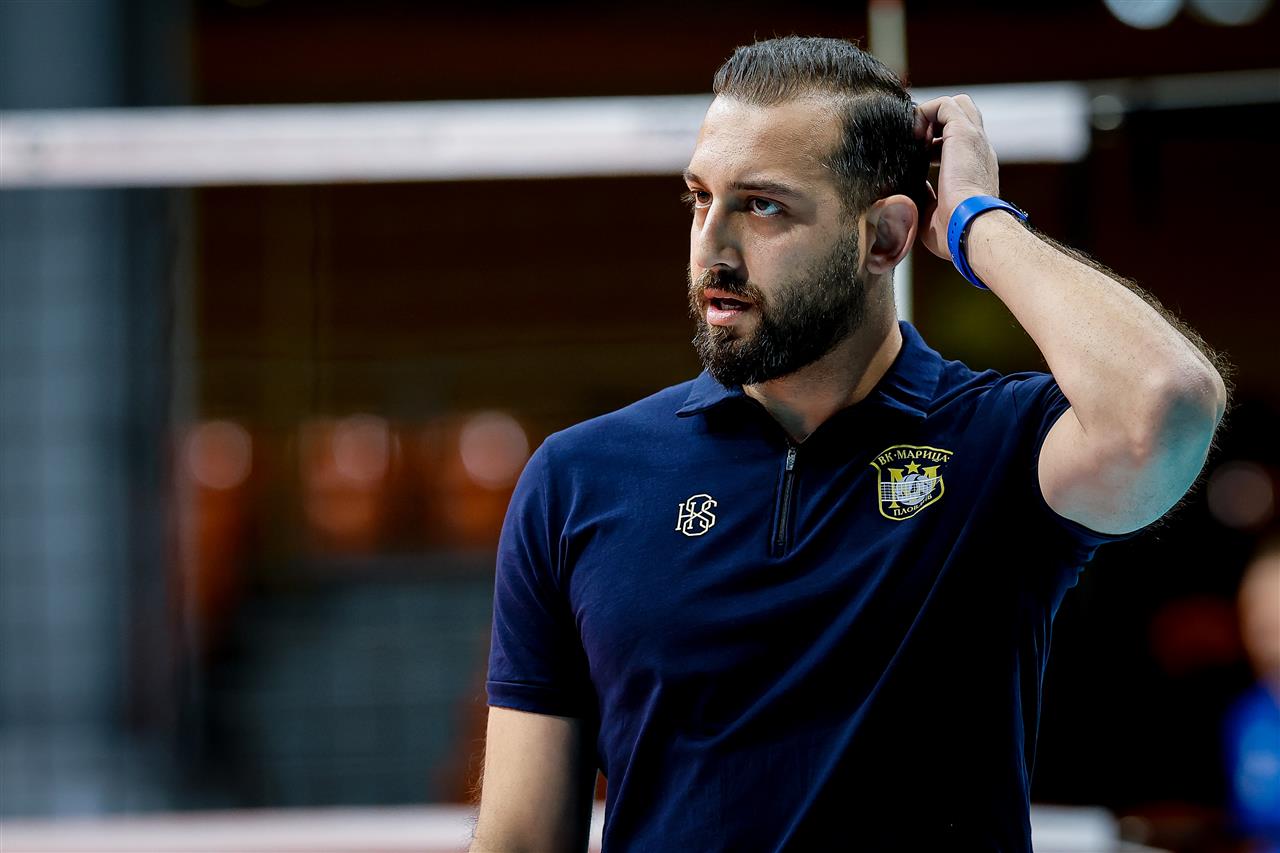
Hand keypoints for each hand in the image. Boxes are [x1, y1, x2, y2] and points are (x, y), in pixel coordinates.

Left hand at [914, 95, 1000, 260]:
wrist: (972, 228)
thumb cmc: (953, 232)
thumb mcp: (932, 213)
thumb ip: (922, 196)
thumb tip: (907, 187)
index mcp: (975, 169)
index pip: (959, 142)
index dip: (935, 144)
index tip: (916, 157)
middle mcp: (978, 150)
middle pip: (962, 114)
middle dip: (935, 122)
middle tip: (915, 143)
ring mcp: (974, 139)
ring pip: (955, 104)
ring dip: (929, 115)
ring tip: (913, 138)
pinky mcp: (964, 133)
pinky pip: (944, 105)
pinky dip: (925, 113)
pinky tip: (913, 137)